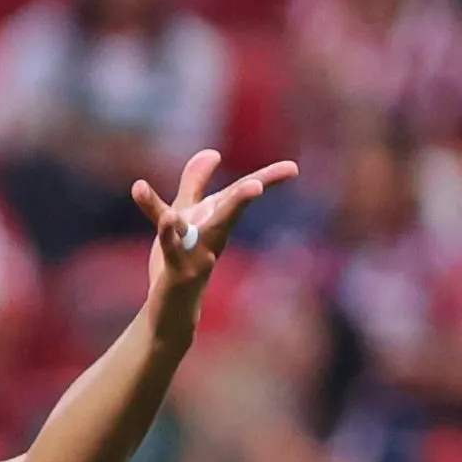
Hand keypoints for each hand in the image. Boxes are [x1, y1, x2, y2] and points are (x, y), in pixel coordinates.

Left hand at [130, 148, 300, 328]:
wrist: (171, 309)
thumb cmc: (181, 259)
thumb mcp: (186, 215)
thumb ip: (195, 184)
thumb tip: (212, 152)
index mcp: (216, 219)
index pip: (240, 194)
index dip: (267, 179)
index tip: (293, 168)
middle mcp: (213, 236)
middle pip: (232, 210)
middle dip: (246, 195)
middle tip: (264, 182)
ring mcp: (198, 254)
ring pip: (212, 230)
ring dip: (226, 212)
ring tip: (245, 191)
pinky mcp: (177, 270)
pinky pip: (173, 248)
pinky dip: (168, 233)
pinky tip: (167, 217)